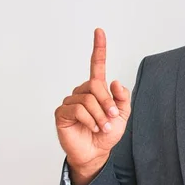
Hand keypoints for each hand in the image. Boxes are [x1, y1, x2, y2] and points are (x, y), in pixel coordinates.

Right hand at [54, 29, 130, 171]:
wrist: (96, 152)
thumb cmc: (108, 133)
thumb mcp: (122, 114)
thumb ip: (122, 97)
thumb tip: (114, 81)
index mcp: (97, 89)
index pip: (96, 65)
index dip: (98, 48)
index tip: (99, 31)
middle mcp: (82, 92)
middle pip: (95, 85)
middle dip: (107, 103)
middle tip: (112, 118)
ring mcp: (70, 101)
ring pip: (88, 99)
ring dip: (100, 116)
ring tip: (102, 127)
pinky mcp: (62, 112)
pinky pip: (77, 109)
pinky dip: (90, 120)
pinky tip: (92, 128)